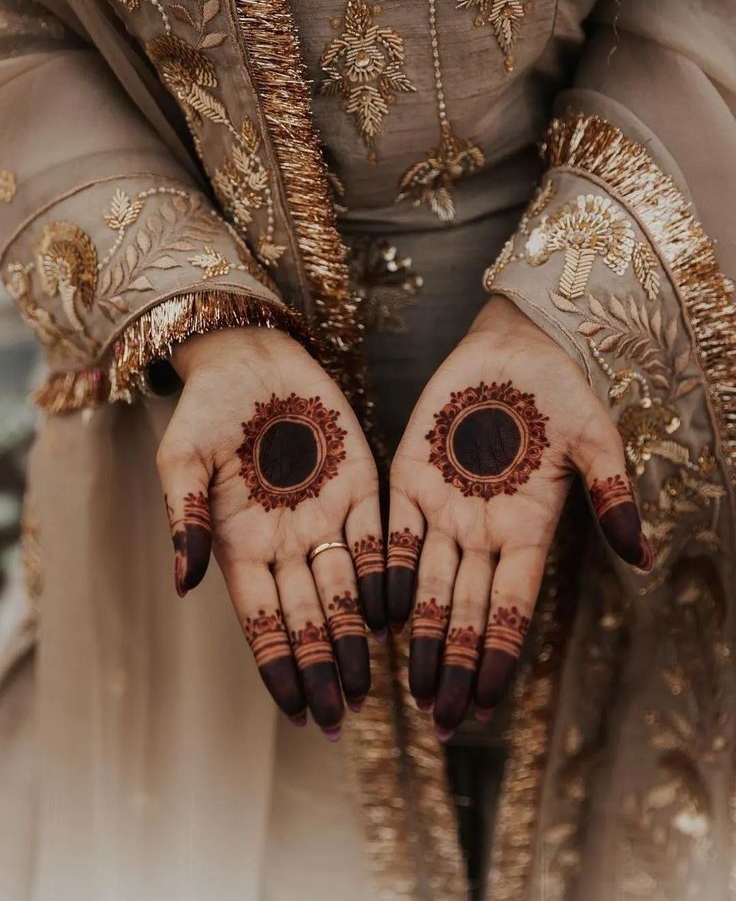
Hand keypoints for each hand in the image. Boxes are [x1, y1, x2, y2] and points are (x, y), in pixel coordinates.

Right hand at [156, 326, 385, 739]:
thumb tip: (183, 582)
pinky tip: (396, 618)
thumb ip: (186, 518)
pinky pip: (377, 541)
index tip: (296, 711)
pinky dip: (385, 580)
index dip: (279, 664)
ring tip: (370, 686)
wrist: (251, 357)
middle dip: (323, 668)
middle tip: (343, 718)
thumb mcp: (183, 461)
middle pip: (308, 616)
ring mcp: (326, 515)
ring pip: (345, 590)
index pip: (262, 618)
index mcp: (242, 542)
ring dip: (356, 638)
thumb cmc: (207, 409)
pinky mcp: (360, 486)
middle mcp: (287, 541)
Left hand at [389, 296, 650, 739]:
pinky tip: (373, 616)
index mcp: (528, 528)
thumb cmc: (562, 392)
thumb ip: (611, 496)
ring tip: (410, 687)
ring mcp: (442, 507)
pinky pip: (392, 535)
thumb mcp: (594, 442)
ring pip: (426, 585)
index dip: (499, 655)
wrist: (516, 346)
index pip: (513, 607)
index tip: (486, 702)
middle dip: (456, 664)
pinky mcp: (407, 477)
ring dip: (420, 636)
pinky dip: (383, 575)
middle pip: (467, 610)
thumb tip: (643, 556)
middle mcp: (482, 530)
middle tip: (440, 719)